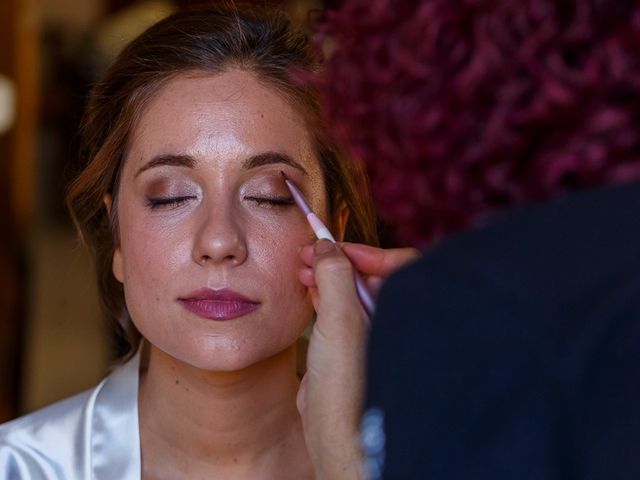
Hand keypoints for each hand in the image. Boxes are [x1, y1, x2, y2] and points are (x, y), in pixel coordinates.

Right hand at [296, 241, 419, 478]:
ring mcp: (369, 334)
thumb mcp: (338, 321)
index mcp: (403, 313)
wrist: (335, 436)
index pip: (396, 265)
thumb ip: (335, 277)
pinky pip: (340, 309)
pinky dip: (323, 294)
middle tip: (309, 254)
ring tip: (302, 269)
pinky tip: (306, 289)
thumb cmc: (346, 387)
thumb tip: (328, 246)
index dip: (363, 252)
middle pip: (370, 275)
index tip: (332, 246)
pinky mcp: (349, 347)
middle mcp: (390, 320)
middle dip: (339, 261)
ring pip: (352, 291)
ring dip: (327, 276)